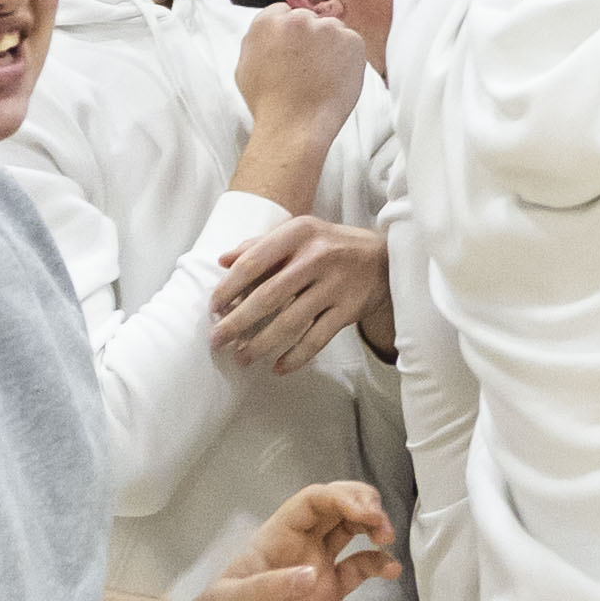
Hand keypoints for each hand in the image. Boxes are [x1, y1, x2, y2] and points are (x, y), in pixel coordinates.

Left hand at [181, 482, 403, 600]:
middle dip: (364, 504)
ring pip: (352, 530)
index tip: (364, 513)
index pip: (312, 501)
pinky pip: (359, 568)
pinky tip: (392, 570)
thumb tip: (312, 574)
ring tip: (388, 538)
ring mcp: (317, 567)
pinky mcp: (329, 592)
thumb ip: (268, 587)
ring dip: (374, 525)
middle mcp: (301, 544)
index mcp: (277, 536)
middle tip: (381, 525)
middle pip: (337, 506)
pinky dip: (378, 564)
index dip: (340, 498)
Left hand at [212, 217, 392, 373]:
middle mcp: (317, 257)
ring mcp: (335, 284)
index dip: (229, 287)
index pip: (254, 262)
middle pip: (268, 296)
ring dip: (261, 344)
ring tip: (241, 357)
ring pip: (291, 322)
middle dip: (237, 322)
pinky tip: (278, 367)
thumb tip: (222, 261)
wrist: (386, 259)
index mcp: (299, 233)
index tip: (213, 307)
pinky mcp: (350, 308)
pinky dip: (296, 356)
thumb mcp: (300, 233)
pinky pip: (317, 338)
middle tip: (216, 340)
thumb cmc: (332, 245)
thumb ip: (261, 244)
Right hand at [234, 3, 369, 145]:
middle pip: (309, 20)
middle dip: (310, 39)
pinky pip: (351, 43)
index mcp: (267, 22)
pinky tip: (335, 78)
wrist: (294, 126)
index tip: (293, 52)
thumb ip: (258, 41)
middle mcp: (297, 19)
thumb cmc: (269, 104)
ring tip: (321, 76)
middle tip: (308, 68)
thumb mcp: (246, 66)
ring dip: (330, 46)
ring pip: (332, 30)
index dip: (290, 36)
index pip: (283, 13)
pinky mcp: (351, 40)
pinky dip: (348, 58)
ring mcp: (326, 28)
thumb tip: (273, 30)